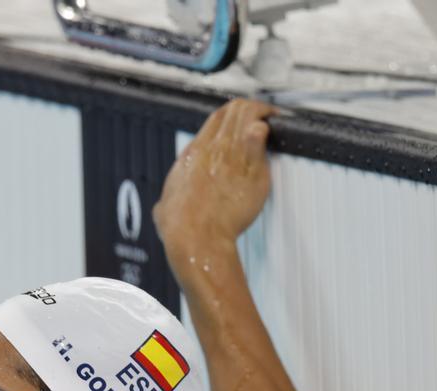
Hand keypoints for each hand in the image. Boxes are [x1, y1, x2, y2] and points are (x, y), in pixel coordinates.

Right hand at [153, 98, 275, 280]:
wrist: (196, 236)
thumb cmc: (180, 226)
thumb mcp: (165, 205)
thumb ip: (170, 199)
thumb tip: (164, 208)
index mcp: (193, 153)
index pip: (216, 118)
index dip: (232, 114)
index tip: (241, 120)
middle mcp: (213, 148)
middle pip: (235, 110)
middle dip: (252, 108)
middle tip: (264, 114)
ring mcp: (233, 156)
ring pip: (248, 116)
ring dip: (263, 113)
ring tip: (272, 118)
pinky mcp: (251, 170)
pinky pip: (260, 136)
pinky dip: (267, 129)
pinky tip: (273, 129)